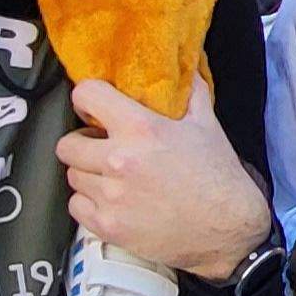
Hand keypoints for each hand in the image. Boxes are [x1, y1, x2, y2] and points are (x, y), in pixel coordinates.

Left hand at [57, 78, 272, 279]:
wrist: (228, 230)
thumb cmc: (218, 174)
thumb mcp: (208, 125)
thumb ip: (190, 92)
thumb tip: (184, 66)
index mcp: (141, 129)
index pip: (86, 96)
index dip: (88, 98)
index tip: (94, 107)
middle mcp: (118, 161)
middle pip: (67, 145)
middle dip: (82, 143)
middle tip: (101, 147)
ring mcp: (110, 197)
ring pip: (72, 176)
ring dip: (87, 174)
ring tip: (109, 177)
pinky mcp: (108, 226)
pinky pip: (76, 207)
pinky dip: (89, 203)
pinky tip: (110, 200)